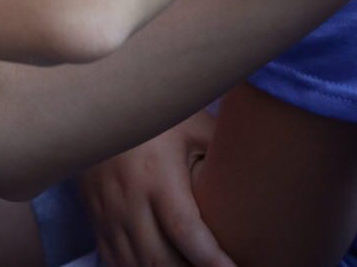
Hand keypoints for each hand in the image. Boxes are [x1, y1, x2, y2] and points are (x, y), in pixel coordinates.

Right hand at [78, 113, 236, 266]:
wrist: (98, 107)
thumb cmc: (156, 116)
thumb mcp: (193, 127)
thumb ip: (221, 155)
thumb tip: (259, 177)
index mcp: (157, 175)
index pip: (184, 230)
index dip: (210, 259)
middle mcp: (128, 200)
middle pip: (158, 259)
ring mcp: (108, 214)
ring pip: (134, 266)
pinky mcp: (97, 220)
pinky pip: (114, 261)